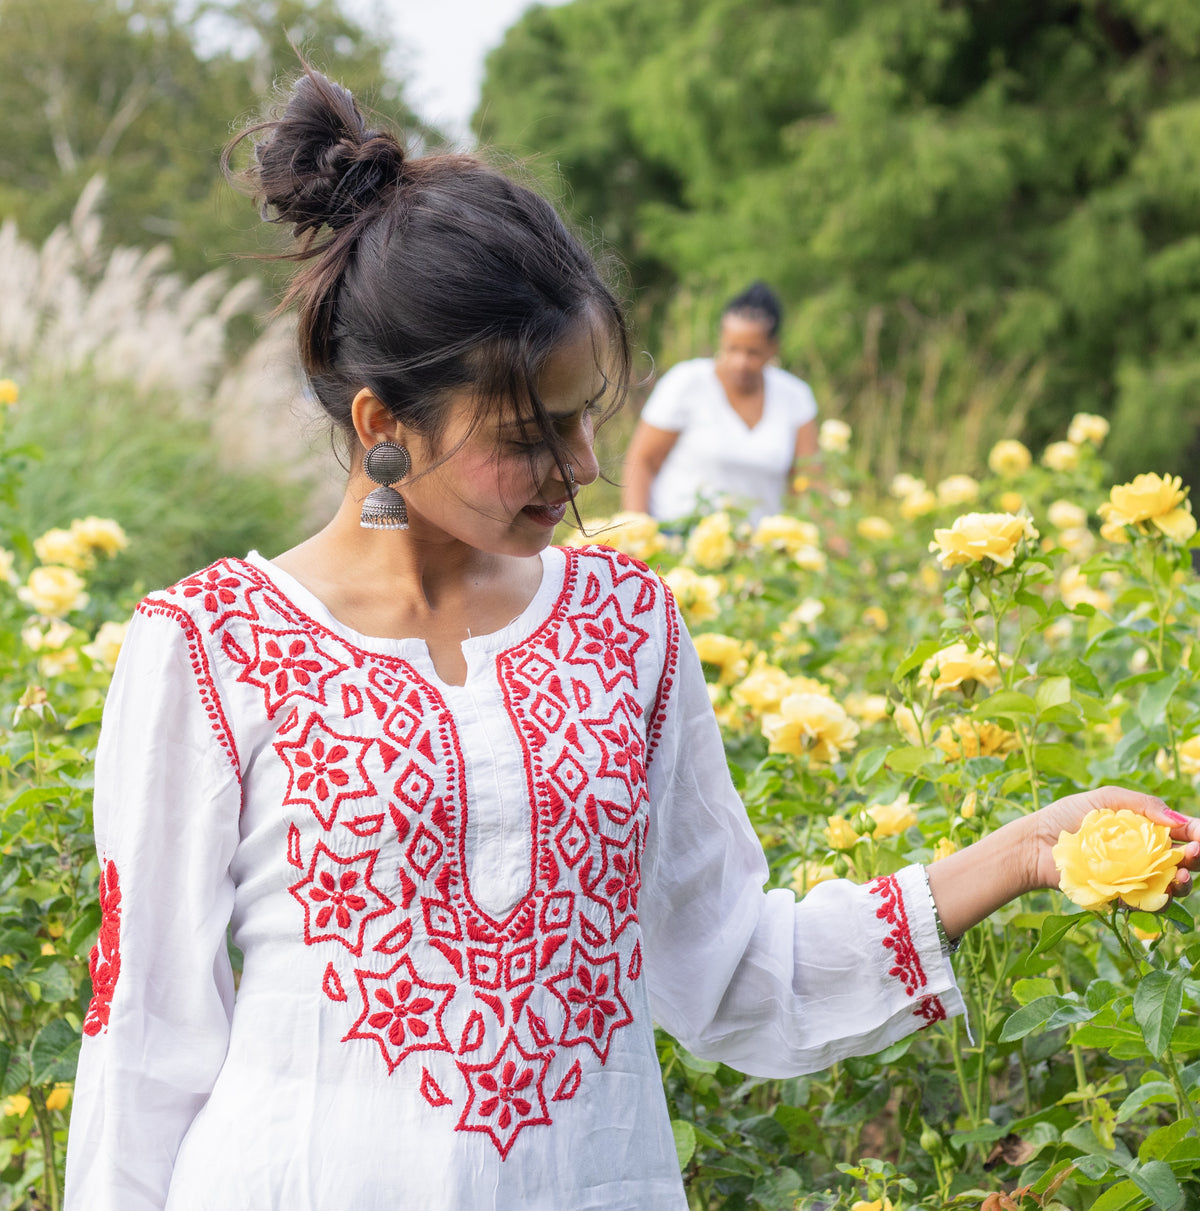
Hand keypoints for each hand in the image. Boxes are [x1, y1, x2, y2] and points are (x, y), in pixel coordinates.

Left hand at [1026, 785, 1199, 898]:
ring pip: (1174, 885)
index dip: (1197, 833)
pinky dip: (1159, 899)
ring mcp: (1137, 877)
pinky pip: (1149, 903)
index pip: (1182, 832)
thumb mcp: (1106, 799)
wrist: (1036, 843)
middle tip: (1195, 852)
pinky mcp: (1123, 896)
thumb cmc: (1069, 817)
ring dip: (1185, 881)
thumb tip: (1178, 820)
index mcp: (1146, 829)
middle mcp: (1147, 855)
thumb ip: (1143, 804)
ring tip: (1182, 875)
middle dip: (1197, 857)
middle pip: (1186, 861)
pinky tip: (1159, 890)